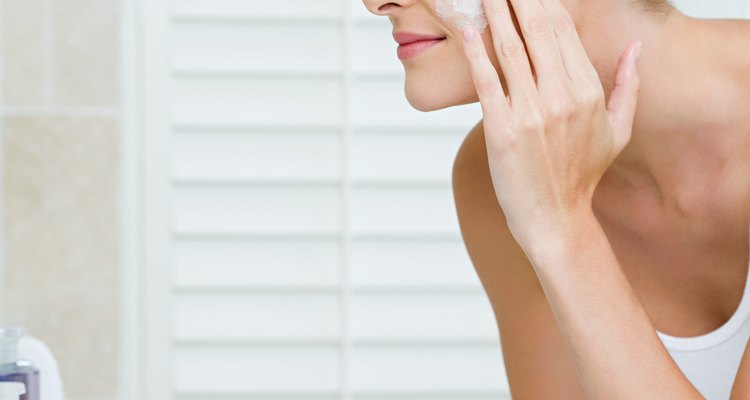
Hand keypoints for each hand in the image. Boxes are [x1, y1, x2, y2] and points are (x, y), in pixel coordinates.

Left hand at [460, 0, 641, 249]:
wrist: (555, 217)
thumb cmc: (581, 175)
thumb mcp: (618, 131)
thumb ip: (628, 86)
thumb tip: (636, 49)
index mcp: (589, 91)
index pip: (563, 32)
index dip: (544, 3)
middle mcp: (563, 97)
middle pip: (538, 30)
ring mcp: (531, 112)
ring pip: (511, 48)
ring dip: (496, 13)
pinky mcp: (502, 129)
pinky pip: (487, 81)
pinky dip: (477, 52)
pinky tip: (470, 29)